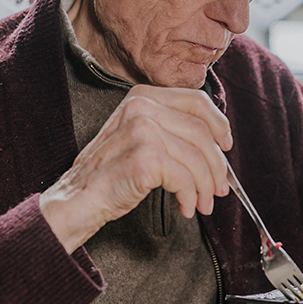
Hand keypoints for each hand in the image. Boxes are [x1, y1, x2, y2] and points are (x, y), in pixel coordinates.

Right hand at [40, 85, 232, 252]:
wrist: (76, 199)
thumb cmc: (110, 173)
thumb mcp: (139, 136)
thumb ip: (171, 128)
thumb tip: (218, 143)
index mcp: (143, 96)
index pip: (197, 101)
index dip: (219, 125)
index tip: (226, 146)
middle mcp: (142, 107)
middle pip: (202, 132)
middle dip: (217, 165)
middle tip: (219, 188)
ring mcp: (143, 130)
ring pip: (197, 158)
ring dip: (205, 186)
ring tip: (202, 203)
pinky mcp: (145, 157)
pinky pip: (185, 179)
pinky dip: (190, 197)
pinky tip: (185, 208)